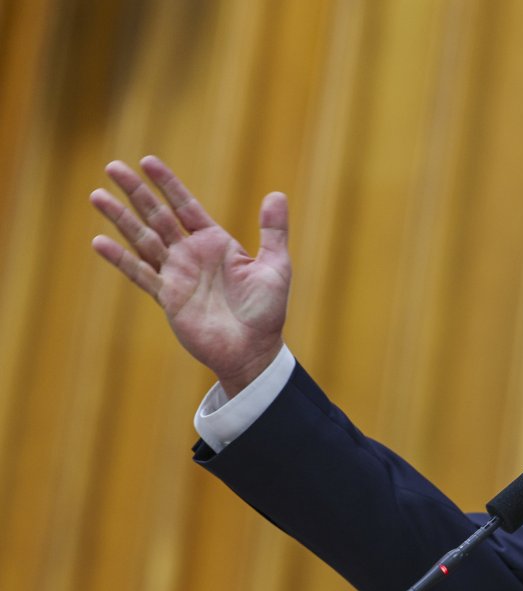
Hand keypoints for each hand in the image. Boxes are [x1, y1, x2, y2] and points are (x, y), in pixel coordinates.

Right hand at [90, 156, 290, 397]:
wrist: (253, 350)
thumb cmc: (267, 311)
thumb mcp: (276, 267)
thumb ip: (274, 231)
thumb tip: (276, 194)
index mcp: (216, 242)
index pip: (186, 206)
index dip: (168, 184)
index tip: (147, 161)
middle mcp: (191, 254)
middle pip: (158, 216)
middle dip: (136, 192)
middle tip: (112, 166)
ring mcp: (177, 274)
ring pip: (143, 240)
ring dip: (121, 218)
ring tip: (97, 195)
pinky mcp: (168, 298)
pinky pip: (141, 274)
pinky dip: (121, 259)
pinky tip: (99, 242)